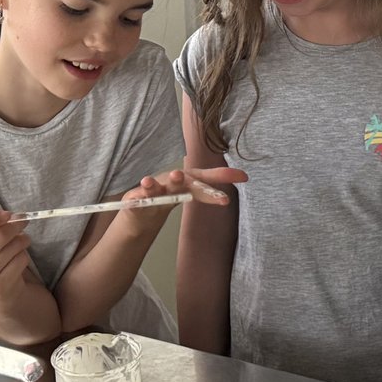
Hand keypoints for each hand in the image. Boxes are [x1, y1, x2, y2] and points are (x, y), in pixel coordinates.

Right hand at [0, 207, 35, 321]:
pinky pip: (20, 260)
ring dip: (22, 240)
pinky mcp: (0, 287)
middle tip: (23, 221)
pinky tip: (19, 259)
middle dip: (15, 226)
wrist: (0, 297)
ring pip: (12, 247)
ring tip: (21, 242)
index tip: (4, 215)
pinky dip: (24, 256)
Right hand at [115, 165, 247, 223]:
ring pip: (153, 187)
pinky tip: (136, 193)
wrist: (143, 207)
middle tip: (177, 174)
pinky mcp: (136, 199)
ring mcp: (152, 189)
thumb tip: (245, 175)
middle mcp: (169, 182)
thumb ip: (214, 185)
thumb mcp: (193, 190)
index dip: (217, 182)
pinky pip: (136, 198)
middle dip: (178, 178)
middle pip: (176, 181)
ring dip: (152, 184)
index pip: (202, 181)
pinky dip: (136, 196)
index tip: (235, 186)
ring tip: (151, 181)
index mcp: (185, 182)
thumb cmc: (171, 193)